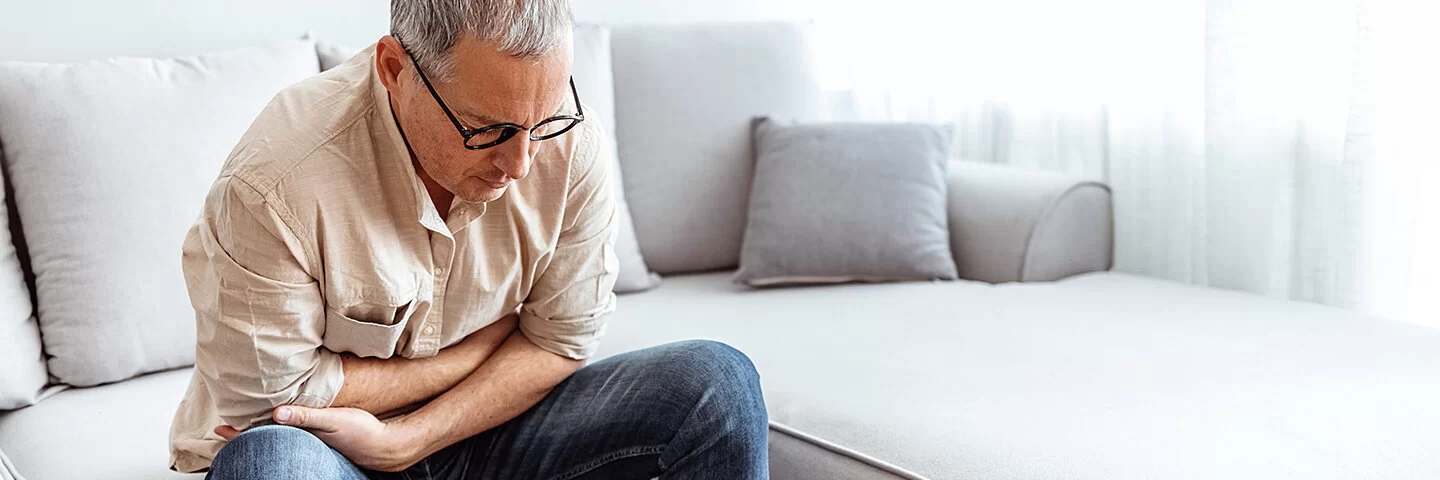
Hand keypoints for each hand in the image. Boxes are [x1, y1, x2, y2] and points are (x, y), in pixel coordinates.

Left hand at [214, 405, 420, 471]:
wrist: (386, 447)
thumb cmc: (362, 433)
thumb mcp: (335, 420)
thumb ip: (306, 415)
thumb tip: (276, 412)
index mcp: (302, 439)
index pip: (263, 435)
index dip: (239, 433)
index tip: (218, 428)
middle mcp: (303, 446)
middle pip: (267, 441)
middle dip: (245, 436)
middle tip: (223, 430)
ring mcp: (312, 446)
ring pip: (279, 441)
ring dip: (262, 434)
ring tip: (245, 428)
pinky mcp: (321, 444)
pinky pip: (293, 439)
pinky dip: (280, 433)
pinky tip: (280, 427)